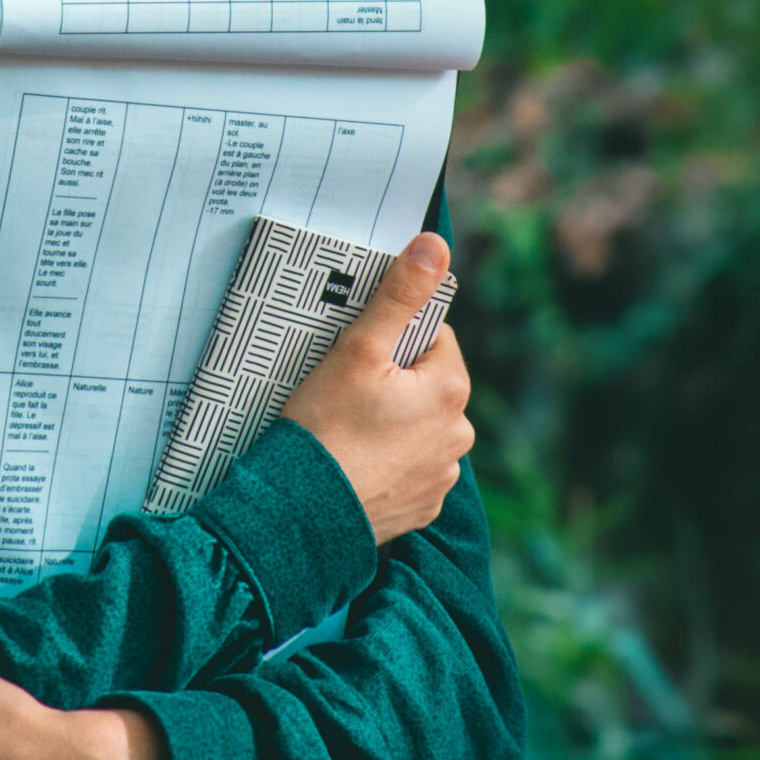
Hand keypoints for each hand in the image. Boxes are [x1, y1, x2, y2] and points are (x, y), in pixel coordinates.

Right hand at [280, 229, 474, 543]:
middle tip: (347, 389)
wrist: (301, 514)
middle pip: (429, 383)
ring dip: (394, 421)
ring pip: (419, 426)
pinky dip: (388, 460)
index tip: (361, 351)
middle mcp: (458, 436)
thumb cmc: (326, 427)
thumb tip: (433, 246)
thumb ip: (399, 294)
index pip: (435, 337)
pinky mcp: (420, 508)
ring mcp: (440, 477)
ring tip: (347, 427)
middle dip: (396, 380)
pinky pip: (409, 467)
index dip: (395, 337)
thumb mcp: (358, 348)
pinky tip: (354, 459)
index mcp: (451, 391)